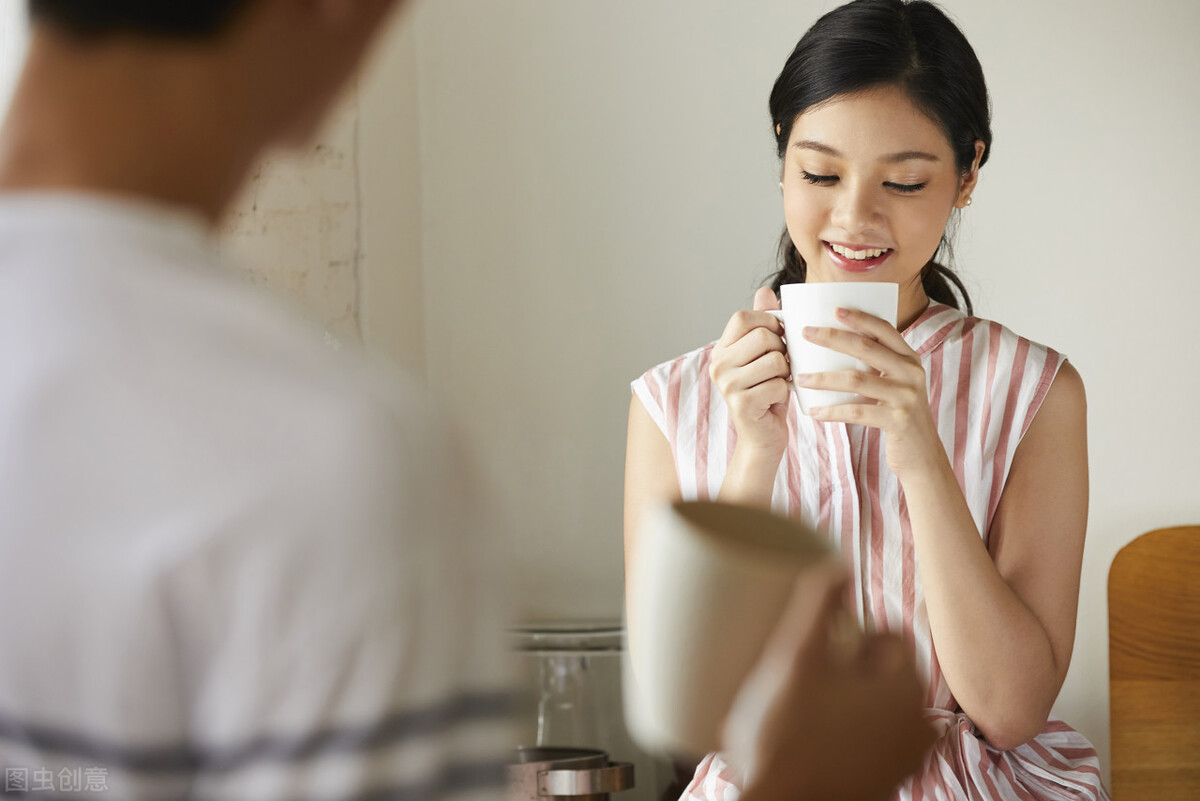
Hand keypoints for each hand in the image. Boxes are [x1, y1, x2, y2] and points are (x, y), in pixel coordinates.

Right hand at [709, 287, 790, 456]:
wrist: (763, 436)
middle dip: (782, 350)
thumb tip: (765, 291)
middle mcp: (718, 365)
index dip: (769, 323)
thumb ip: (763, 322)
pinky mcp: (741, 404)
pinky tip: (775, 401)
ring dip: (786, 372)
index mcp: (721, 349)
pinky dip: (785, 392)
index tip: (777, 339)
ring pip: (775, 360)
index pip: (744, 317)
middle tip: (780, 367)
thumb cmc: (767, 391)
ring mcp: (727, 385)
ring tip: (778, 383)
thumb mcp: (766, 354)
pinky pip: (779, 384)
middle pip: (763, 336)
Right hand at [724, 563, 933, 800]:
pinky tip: (813, 740)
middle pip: (885, 672)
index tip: (820, 647)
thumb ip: (818, 605)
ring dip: (847, 702)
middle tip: (806, 678)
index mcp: (905, 690)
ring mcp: (904, 762)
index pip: (892, 636)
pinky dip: (849, 736)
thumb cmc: (784, 739)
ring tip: (806, 709)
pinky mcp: (885, 785)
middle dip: (847, 669)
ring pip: (878, 708)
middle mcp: (917, 727)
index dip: (852, 634)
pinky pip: (872, 742)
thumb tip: (837, 564)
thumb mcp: (793, 658)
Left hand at [796, 308, 942, 478]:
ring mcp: (906, 396)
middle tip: (805, 333)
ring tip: (799, 378)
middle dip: (832, 337)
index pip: (885, 329)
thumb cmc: (898, 415)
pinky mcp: (897, 419)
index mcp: (910, 359)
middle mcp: (911, 373)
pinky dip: (832, 411)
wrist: (922, 454)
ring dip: (823, 377)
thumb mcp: (894, 385)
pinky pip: (857, 411)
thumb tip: (835, 346)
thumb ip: (877, 366)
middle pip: (866, 348)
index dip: (860, 318)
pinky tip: (814, 412)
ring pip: (856, 379)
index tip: (834, 309)